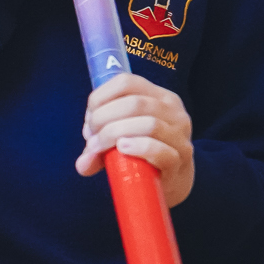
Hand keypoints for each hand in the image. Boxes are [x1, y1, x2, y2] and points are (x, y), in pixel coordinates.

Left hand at [76, 74, 193, 206]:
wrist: (172, 182)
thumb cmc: (141, 154)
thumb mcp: (118, 139)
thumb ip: (96, 144)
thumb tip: (82, 163)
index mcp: (158, 97)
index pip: (126, 82)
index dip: (100, 98)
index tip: (90, 120)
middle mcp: (174, 111)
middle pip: (134, 103)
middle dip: (103, 119)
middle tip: (92, 138)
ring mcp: (180, 136)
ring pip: (149, 124)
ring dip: (114, 134)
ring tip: (99, 148)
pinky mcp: (180, 160)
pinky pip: (159, 149)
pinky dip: (137, 148)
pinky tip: (122, 150)